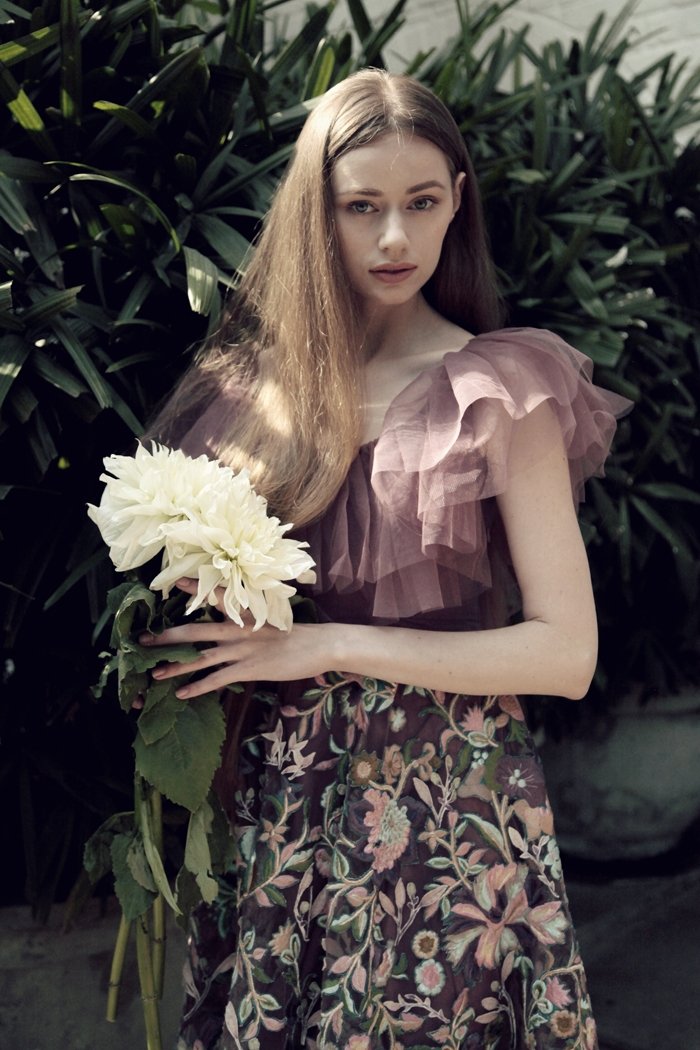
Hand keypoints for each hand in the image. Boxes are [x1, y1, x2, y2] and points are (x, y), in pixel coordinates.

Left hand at [139, 578, 336, 699]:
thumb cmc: (296, 633)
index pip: (215, 596)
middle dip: (166, 636)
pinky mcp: (248, 669)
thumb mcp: (269, 620)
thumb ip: (248, 621)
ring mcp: (241, 649)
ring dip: (175, 666)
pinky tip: (182, 694)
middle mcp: (237, 629)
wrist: (319, 645)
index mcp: (243, 613)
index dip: (194, 589)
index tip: (175, 582)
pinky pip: (217, 679)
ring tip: (154, 673)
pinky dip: (198, 687)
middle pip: (194, 630)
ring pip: (200, 657)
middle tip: (142, 641)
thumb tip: (230, 623)